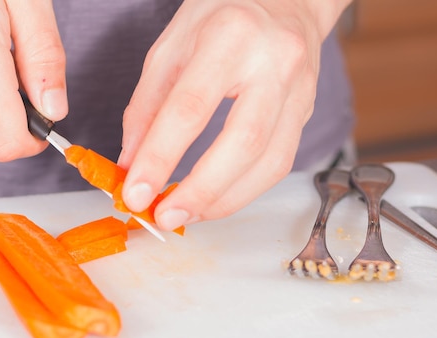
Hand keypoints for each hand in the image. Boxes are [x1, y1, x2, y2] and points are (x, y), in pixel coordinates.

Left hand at [118, 0, 351, 229]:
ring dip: (222, 201)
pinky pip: (279, 165)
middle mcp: (275, 62)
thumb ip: (146, 106)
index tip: (135, 193)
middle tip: (164, 218)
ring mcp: (298, 90)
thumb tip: (131, 163)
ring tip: (186, 216)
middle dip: (199, 191)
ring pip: (269, 163)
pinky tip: (214, 201)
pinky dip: (243, 192)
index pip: (191, 108)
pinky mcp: (306, 113)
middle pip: (242, 143)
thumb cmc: (222, 17)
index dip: (160, 157)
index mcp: (231, 35)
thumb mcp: (171, 47)